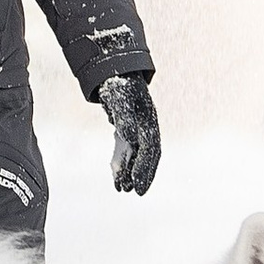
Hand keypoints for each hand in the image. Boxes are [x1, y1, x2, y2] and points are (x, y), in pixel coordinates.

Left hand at [101, 73, 160, 197]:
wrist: (114, 71)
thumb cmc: (117, 84)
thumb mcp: (119, 98)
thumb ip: (124, 118)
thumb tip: (131, 138)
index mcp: (148, 118)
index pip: (150, 147)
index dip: (144, 167)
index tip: (137, 185)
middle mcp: (147, 126)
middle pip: (149, 155)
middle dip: (143, 174)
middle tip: (135, 192)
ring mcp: (139, 129)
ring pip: (138, 155)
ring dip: (131, 172)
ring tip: (121, 189)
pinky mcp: (130, 131)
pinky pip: (129, 151)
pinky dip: (124, 165)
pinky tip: (116, 177)